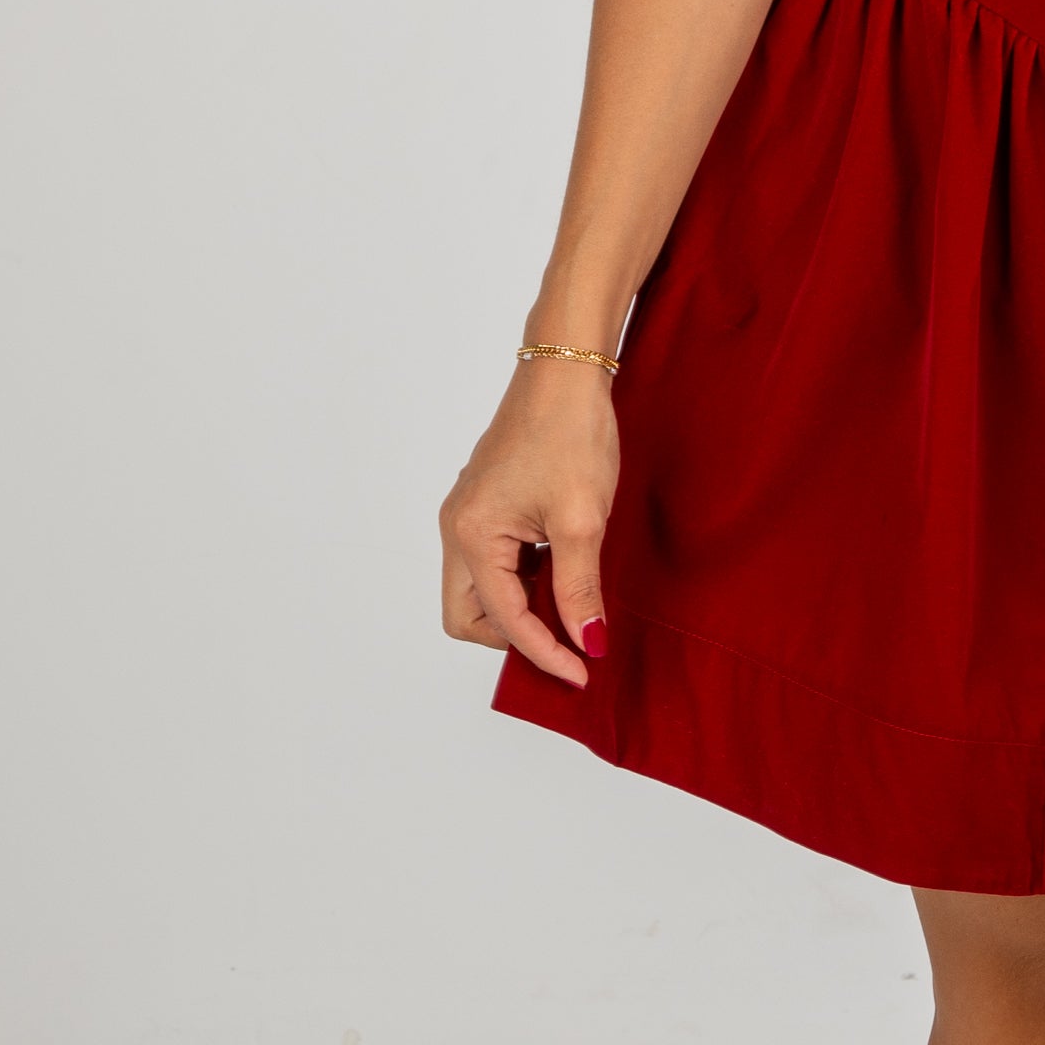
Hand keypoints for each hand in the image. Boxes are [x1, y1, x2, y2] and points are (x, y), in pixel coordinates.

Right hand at [439, 360, 619, 687]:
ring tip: (571, 609)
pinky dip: (522, 582)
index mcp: (472, 534)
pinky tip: (562, 574)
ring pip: (478, 590)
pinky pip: (493, 563)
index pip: (502, 620)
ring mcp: (468, 515)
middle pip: (467, 616)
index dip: (543, 653)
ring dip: (519, 610)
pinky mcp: (486, 504)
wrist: (566, 372)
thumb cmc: (570, 433)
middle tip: (568, 644)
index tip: (582, 672)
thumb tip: (587, 642)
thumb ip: (579, 588)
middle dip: (514, 639)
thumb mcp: (581, 520)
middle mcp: (457, 528)